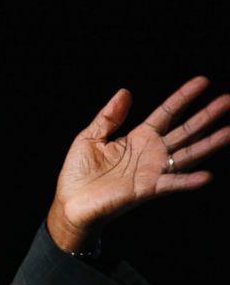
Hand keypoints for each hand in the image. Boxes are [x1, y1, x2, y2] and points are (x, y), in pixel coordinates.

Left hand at [46, 75, 229, 252]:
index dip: (183, 97)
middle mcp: (151, 153)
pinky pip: (170, 184)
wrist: (71, 202)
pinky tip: (205, 176)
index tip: (203, 81)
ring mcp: (151, 171)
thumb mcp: (90, 137)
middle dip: (207, 116)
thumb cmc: (79, 172)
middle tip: (228, 100)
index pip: (167, 113)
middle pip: (185, 131)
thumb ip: (109, 116)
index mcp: (138, 137)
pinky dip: (187, 181)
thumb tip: (125, 91)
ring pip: (187, 154)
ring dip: (209, 144)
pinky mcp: (146, 189)